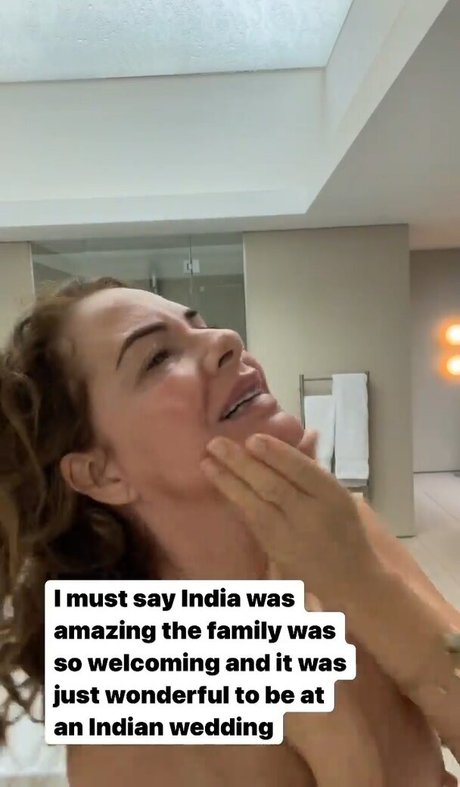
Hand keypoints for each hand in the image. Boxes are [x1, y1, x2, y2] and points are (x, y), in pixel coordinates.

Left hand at [201, 432, 379, 608]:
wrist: (349, 578)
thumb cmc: (343, 530)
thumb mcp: (337, 496)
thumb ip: (314, 467)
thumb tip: (305, 433)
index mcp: (332, 496)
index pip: (302, 470)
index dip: (276, 454)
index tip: (252, 438)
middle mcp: (311, 515)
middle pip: (274, 487)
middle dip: (242, 464)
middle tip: (216, 444)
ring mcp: (291, 536)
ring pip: (256, 506)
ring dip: (229, 483)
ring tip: (207, 462)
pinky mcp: (275, 552)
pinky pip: (252, 522)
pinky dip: (236, 501)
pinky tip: (220, 485)